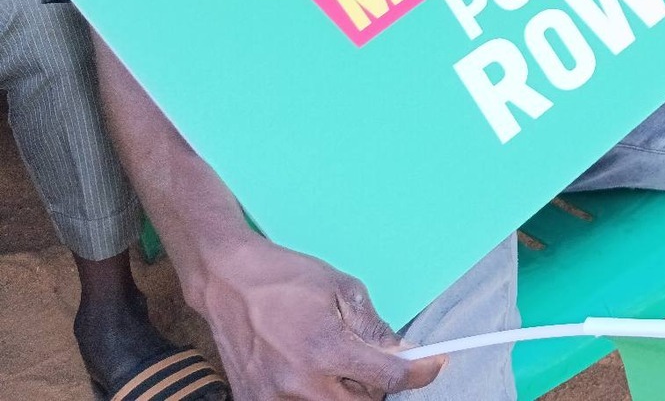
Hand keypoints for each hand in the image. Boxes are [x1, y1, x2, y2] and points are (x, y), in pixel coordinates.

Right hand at [196, 236, 442, 400]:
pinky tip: (309, 372)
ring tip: (336, 364)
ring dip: (347, 393)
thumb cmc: (287, 278)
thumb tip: (402, 352)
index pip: (390, 377)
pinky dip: (315, 395)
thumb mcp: (343, 289)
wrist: (227, 282)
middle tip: (374, 361)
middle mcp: (300, 382)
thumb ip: (374, 327)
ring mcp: (273, 398)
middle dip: (379, 384)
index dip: (420, 373)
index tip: (434, 364)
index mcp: (326, 349)